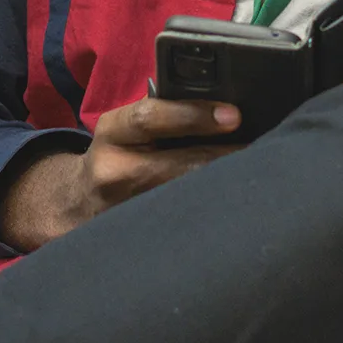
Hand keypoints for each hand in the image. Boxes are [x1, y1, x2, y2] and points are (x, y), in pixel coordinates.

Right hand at [0, 95, 245, 250]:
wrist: (75, 204)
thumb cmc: (119, 152)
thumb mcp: (127, 126)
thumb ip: (165, 112)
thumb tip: (227, 103)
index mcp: (113, 132)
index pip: (150, 117)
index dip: (193, 115)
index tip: (235, 116)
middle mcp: (113, 171)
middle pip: (178, 166)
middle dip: (226, 159)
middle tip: (268, 151)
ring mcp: (123, 211)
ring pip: (184, 200)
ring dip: (224, 190)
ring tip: (261, 180)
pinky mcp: (137, 240)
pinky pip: (181, 227)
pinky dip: (211, 216)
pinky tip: (238, 211)